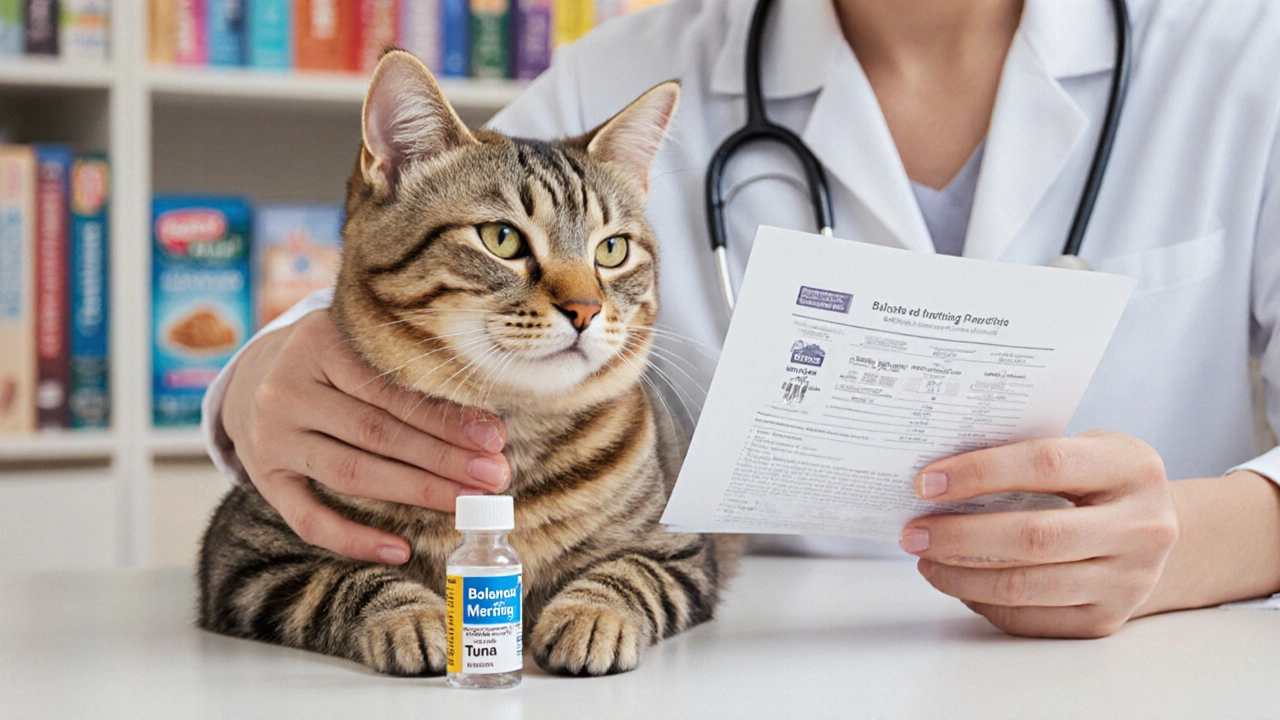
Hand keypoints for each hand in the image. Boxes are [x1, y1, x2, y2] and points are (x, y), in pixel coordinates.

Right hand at [221, 310, 509, 564]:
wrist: (251, 377)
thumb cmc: (330, 361)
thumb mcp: (355, 342)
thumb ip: (403, 363)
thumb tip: (483, 418)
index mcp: (317, 343)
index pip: (390, 389)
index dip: (445, 417)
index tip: (493, 438)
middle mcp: (286, 390)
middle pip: (376, 432)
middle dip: (442, 458)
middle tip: (493, 477)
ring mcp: (270, 438)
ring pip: (350, 473)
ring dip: (416, 492)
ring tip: (466, 504)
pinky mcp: (264, 480)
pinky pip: (309, 521)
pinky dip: (355, 540)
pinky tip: (401, 549)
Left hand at [899, 430, 1178, 637]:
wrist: (1159, 534)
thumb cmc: (1103, 482)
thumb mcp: (1086, 449)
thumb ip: (1027, 454)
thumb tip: (941, 476)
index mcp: (1131, 468)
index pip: (1045, 464)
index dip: (979, 472)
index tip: (927, 482)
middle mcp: (1141, 527)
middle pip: (1034, 536)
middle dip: (960, 535)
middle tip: (914, 531)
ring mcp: (1128, 580)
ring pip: (1026, 585)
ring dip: (961, 576)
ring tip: (926, 558)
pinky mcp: (1106, 619)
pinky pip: (1029, 618)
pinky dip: (982, 601)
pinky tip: (958, 582)